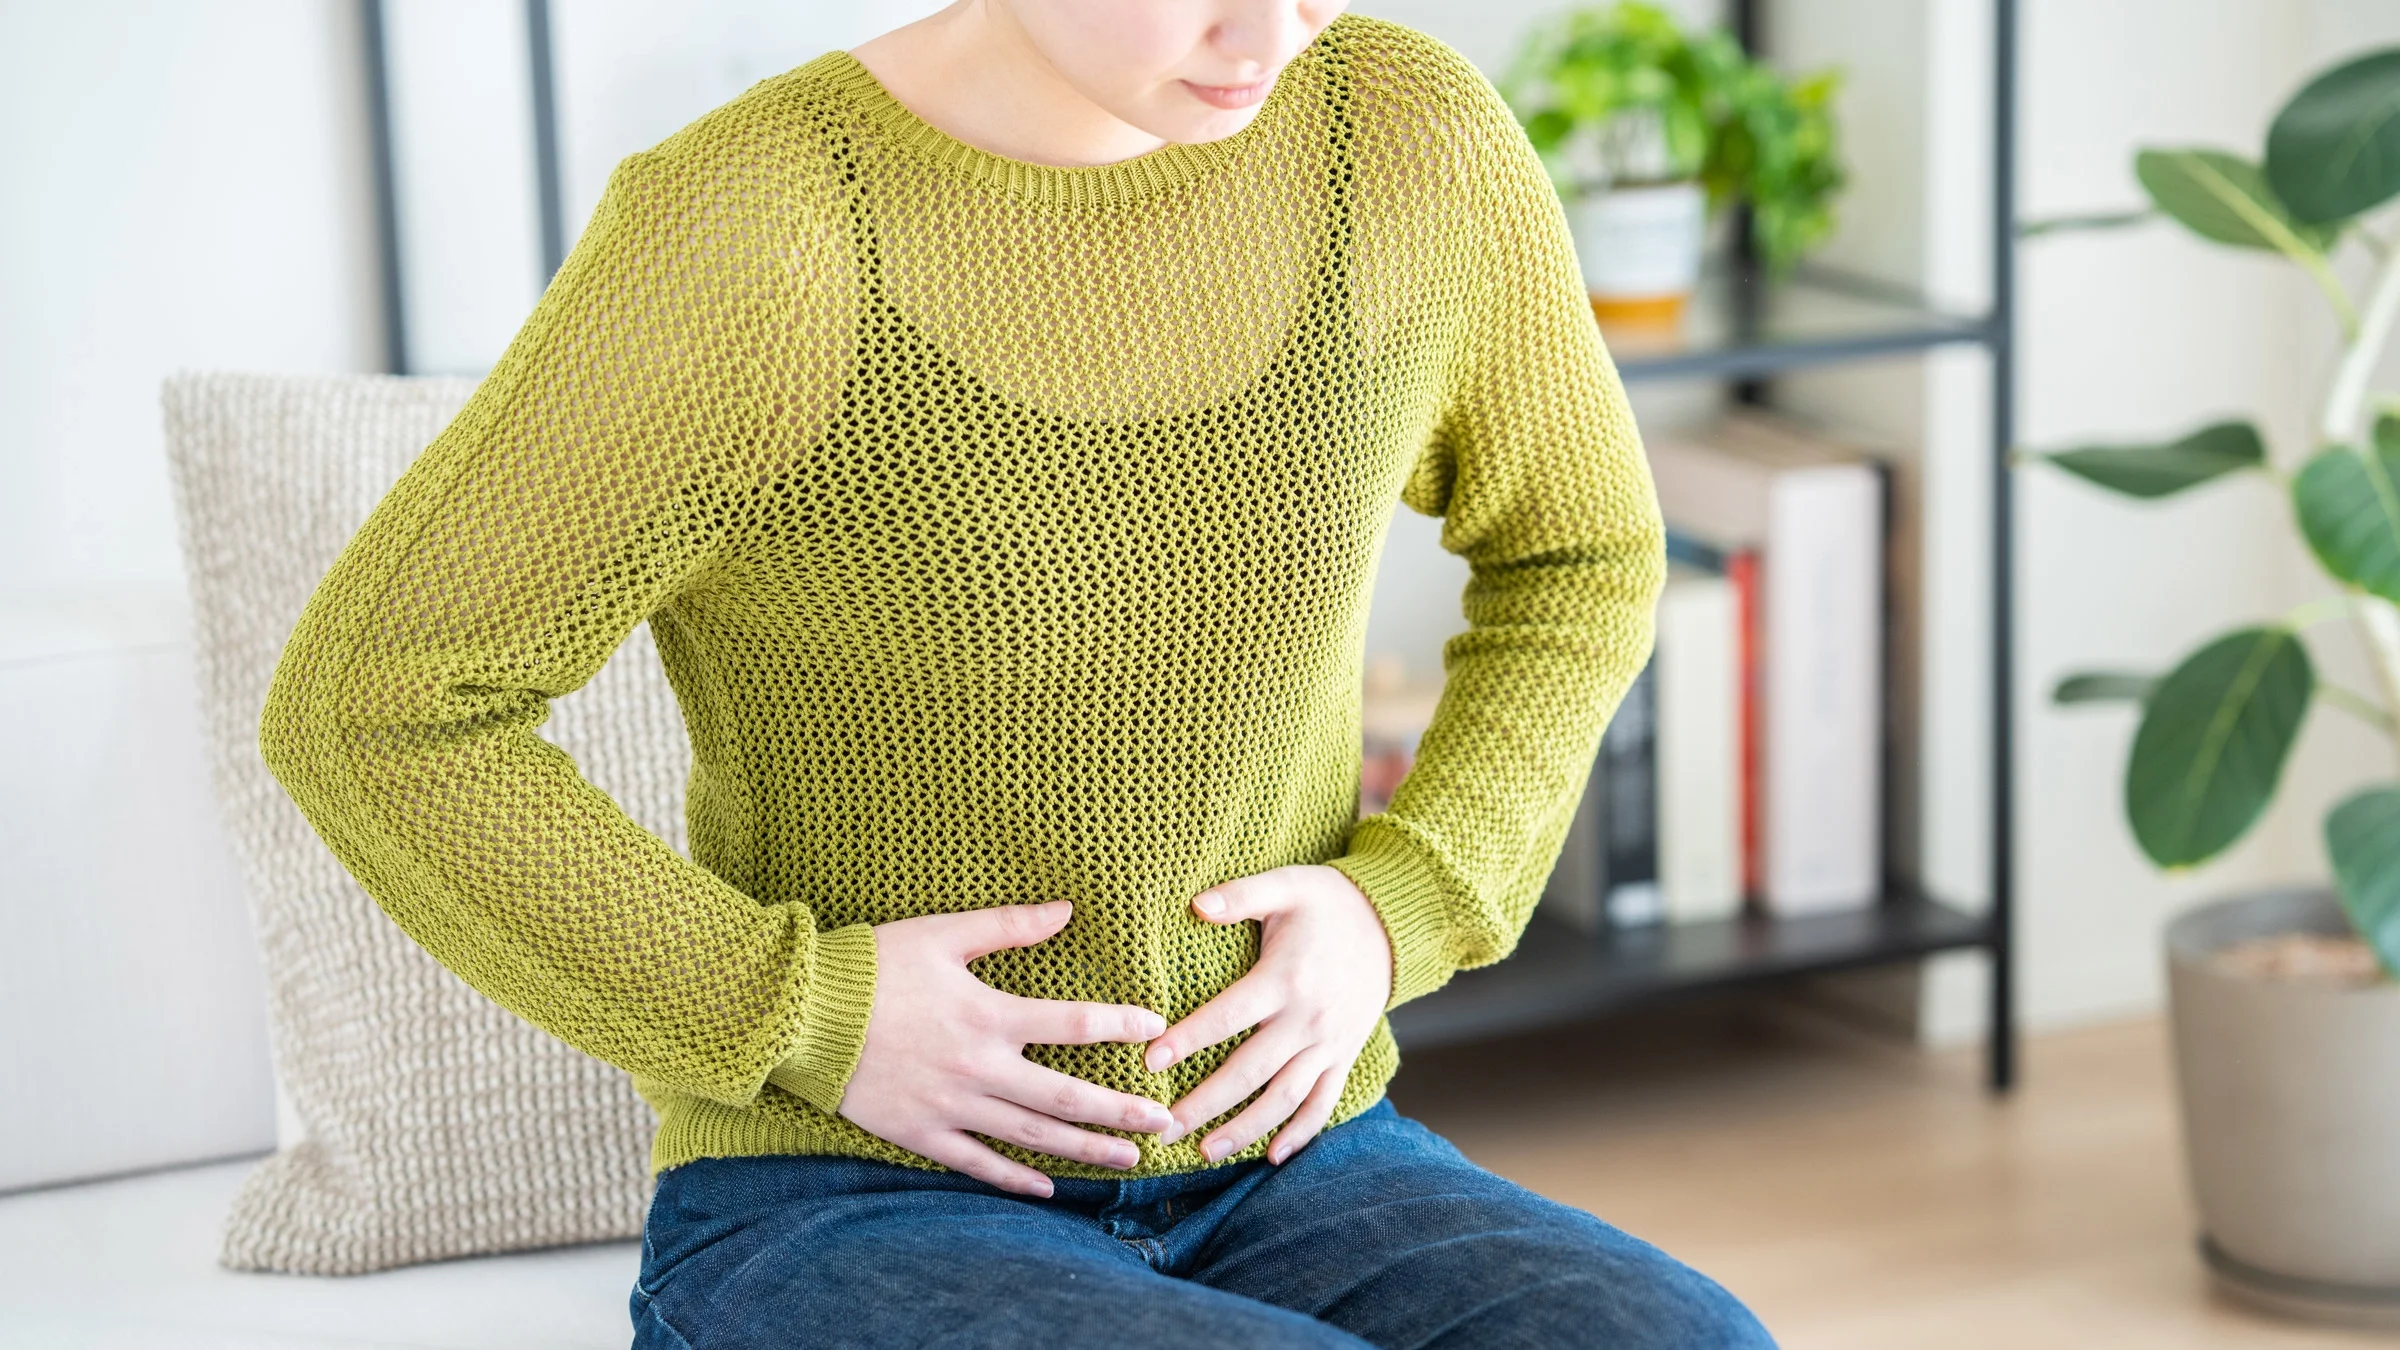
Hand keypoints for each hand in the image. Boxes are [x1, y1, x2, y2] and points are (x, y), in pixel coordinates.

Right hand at [838, 900, 1176, 1198]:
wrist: (801, 1014)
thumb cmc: (872, 966)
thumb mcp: (943, 934)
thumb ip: (1009, 926)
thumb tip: (1067, 910)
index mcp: (989, 1015)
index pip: (1072, 1023)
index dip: (1119, 1025)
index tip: (1157, 1030)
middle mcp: (979, 1068)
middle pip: (1066, 1097)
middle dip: (1121, 1113)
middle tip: (1167, 1124)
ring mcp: (951, 1107)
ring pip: (1033, 1137)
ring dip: (1086, 1151)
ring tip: (1129, 1161)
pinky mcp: (921, 1133)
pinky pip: (978, 1164)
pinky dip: (1016, 1179)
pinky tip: (1049, 1189)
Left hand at [1144, 864, 1394, 1165]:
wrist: (1392, 925)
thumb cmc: (1327, 902)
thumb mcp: (1286, 885)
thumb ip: (1241, 895)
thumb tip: (1196, 905)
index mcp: (1286, 978)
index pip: (1228, 1016)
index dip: (1188, 1040)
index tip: (1150, 1062)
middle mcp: (1309, 1019)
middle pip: (1250, 1071)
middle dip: (1205, 1103)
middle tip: (1163, 1126)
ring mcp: (1329, 1043)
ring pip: (1284, 1097)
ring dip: (1245, 1128)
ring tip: (1205, 1151)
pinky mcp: (1344, 1056)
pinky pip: (1324, 1103)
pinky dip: (1301, 1133)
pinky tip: (1272, 1156)